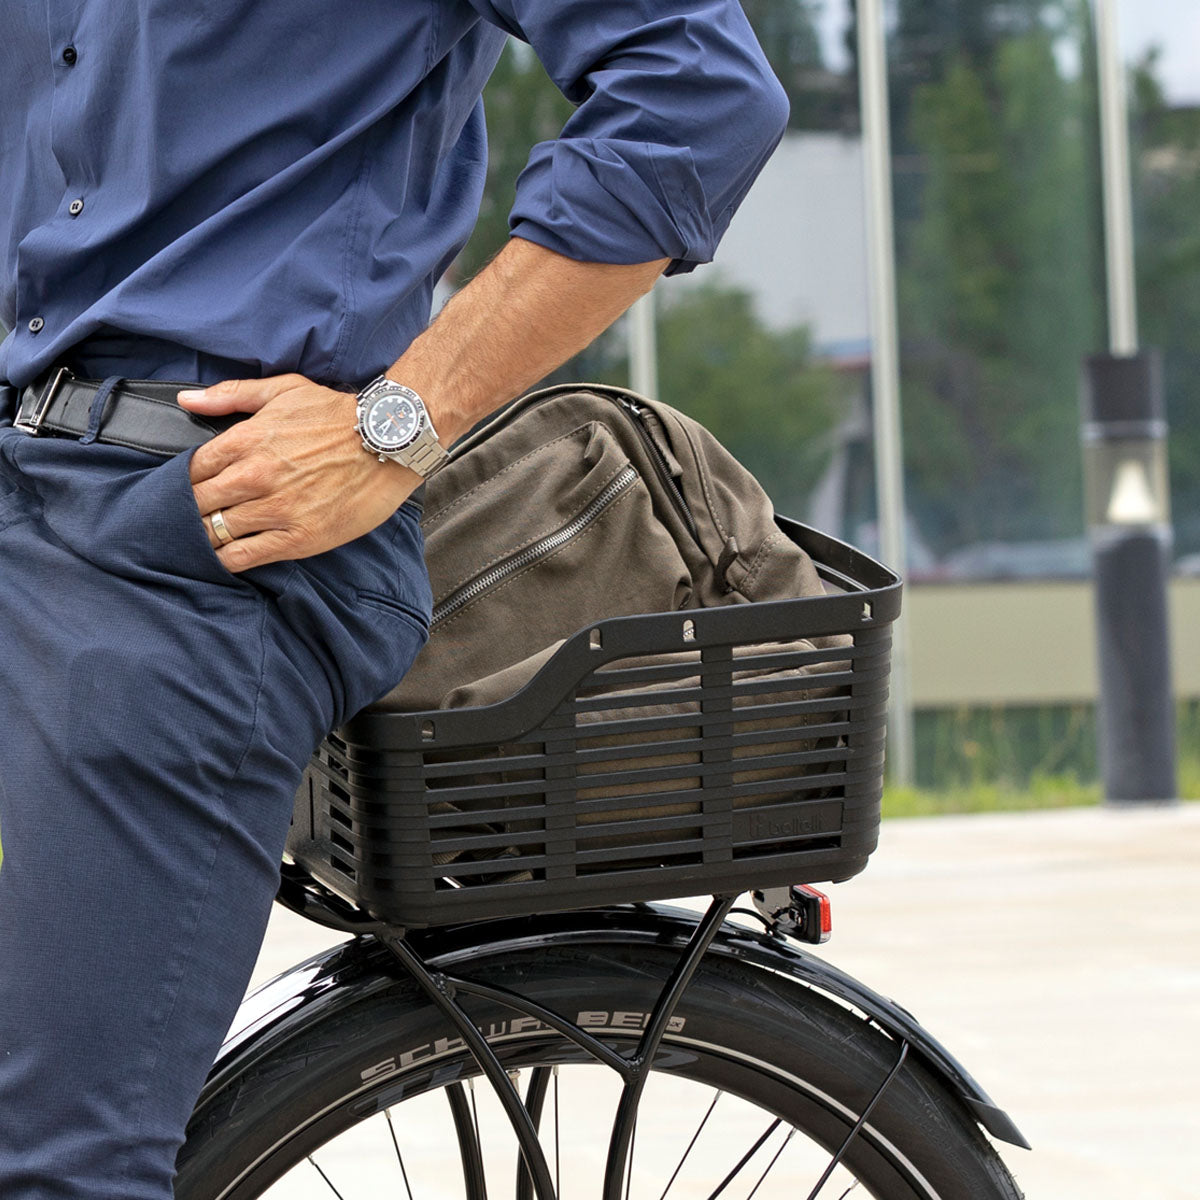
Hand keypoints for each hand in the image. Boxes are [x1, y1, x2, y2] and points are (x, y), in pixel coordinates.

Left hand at [177, 374, 418, 571]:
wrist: (390, 442)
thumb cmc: (339, 416)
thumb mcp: (285, 390)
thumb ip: (231, 394)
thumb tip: (186, 399)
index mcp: (247, 439)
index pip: (192, 469)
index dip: (187, 480)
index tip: (195, 486)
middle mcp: (256, 475)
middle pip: (198, 503)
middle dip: (192, 509)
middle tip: (199, 514)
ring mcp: (277, 509)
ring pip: (215, 532)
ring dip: (208, 535)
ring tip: (213, 535)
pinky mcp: (299, 538)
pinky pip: (243, 557)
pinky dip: (227, 559)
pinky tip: (230, 554)